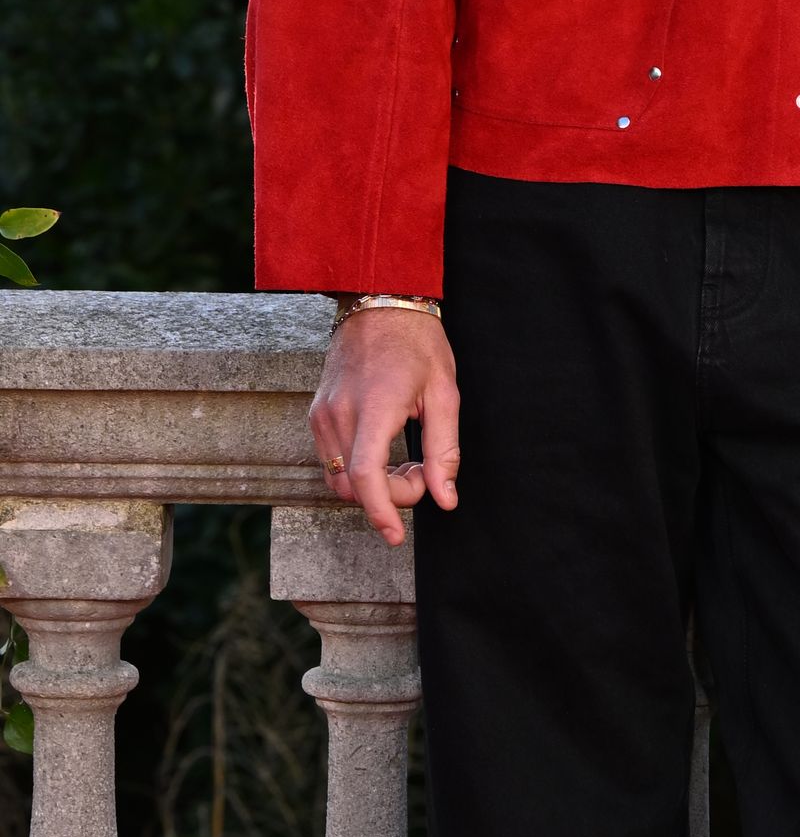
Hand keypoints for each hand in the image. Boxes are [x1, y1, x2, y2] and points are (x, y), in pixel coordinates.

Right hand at [309, 305, 461, 545]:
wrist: (379, 301)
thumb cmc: (418, 343)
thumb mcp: (445, 394)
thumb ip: (445, 451)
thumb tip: (446, 498)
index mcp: (374, 407)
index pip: (365, 476)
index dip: (380, 512)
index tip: (396, 536)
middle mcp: (338, 413)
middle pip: (351, 485)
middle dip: (388, 497)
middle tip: (424, 475)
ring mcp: (322, 413)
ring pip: (336, 478)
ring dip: (373, 486)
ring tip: (409, 464)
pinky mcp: (317, 412)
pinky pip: (331, 459)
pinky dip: (358, 472)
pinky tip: (387, 455)